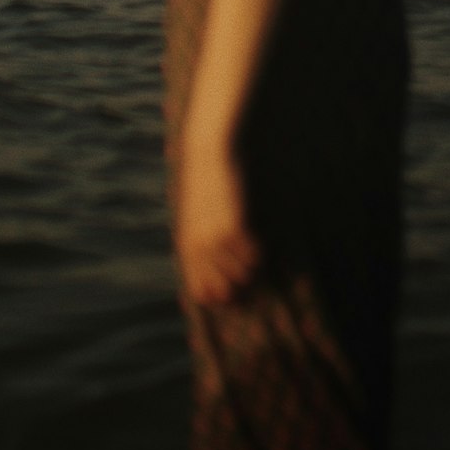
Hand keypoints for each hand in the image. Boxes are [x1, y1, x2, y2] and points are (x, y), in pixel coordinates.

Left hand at [176, 142, 260, 306]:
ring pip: (241, 277)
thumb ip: (200, 241)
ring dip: (254, 275)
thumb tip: (215, 263)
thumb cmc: (206, 181)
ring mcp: (216, 237)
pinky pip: (252, 256)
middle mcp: (199, 247)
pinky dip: (260, 256)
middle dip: (241, 292)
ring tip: (259, 261)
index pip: (202, 292)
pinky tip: (262, 245)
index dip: (221, 300)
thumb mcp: (196, 215)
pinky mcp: (234, 224)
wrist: (209, 150)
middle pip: (224, 291)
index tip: (236, 295)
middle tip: (254, 281)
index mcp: (187, 246)